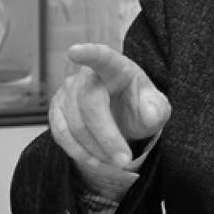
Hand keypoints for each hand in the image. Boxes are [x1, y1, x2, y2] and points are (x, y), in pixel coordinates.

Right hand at [48, 43, 170, 170]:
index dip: (88, 54)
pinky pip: (62, 135)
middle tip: (125, 160)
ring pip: (74, 124)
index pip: (101, 57)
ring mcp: (68, 92)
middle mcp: (87, 76)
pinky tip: (97, 161)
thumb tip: (149, 114)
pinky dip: (80, 153)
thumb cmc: (138, 107)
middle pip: (89, 104)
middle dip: (107, 136)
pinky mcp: (57, 111)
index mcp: (115, 67)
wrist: (122, 118)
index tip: (75, 51)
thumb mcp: (155, 108)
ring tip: (116, 162)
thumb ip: (156, 110)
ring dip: (96, 149)